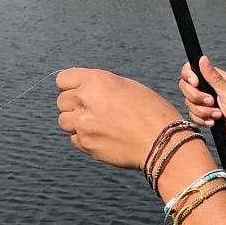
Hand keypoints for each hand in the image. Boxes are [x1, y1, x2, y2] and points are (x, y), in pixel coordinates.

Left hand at [56, 68, 182, 169]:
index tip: (83, 93)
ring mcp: (83, 124)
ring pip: (64, 121)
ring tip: (98, 127)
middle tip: (95, 113)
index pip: (62, 79)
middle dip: (75, 106)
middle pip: (62, 101)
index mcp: (96, 80)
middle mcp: (84, 99)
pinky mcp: (87, 144)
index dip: (72, 87)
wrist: (164, 143)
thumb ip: (103, 86)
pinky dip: (85, 139)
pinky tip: (104, 139)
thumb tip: (86, 90)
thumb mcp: (129, 87)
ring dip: (77, 123)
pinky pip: (75, 139)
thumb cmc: (153, 113)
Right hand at [179, 56, 225, 147]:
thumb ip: (213, 77)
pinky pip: (193, 116)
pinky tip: (215, 122)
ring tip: (219, 115)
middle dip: (196, 98)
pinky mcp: (204, 114)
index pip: (190, 69)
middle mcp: (207, 87)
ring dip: (204, 112)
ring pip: (189, 103)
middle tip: (212, 102)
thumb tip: (202, 58)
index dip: (188, 76)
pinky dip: (203, 120)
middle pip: (185, 87)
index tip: (195, 84)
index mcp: (214, 78)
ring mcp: (205, 102)